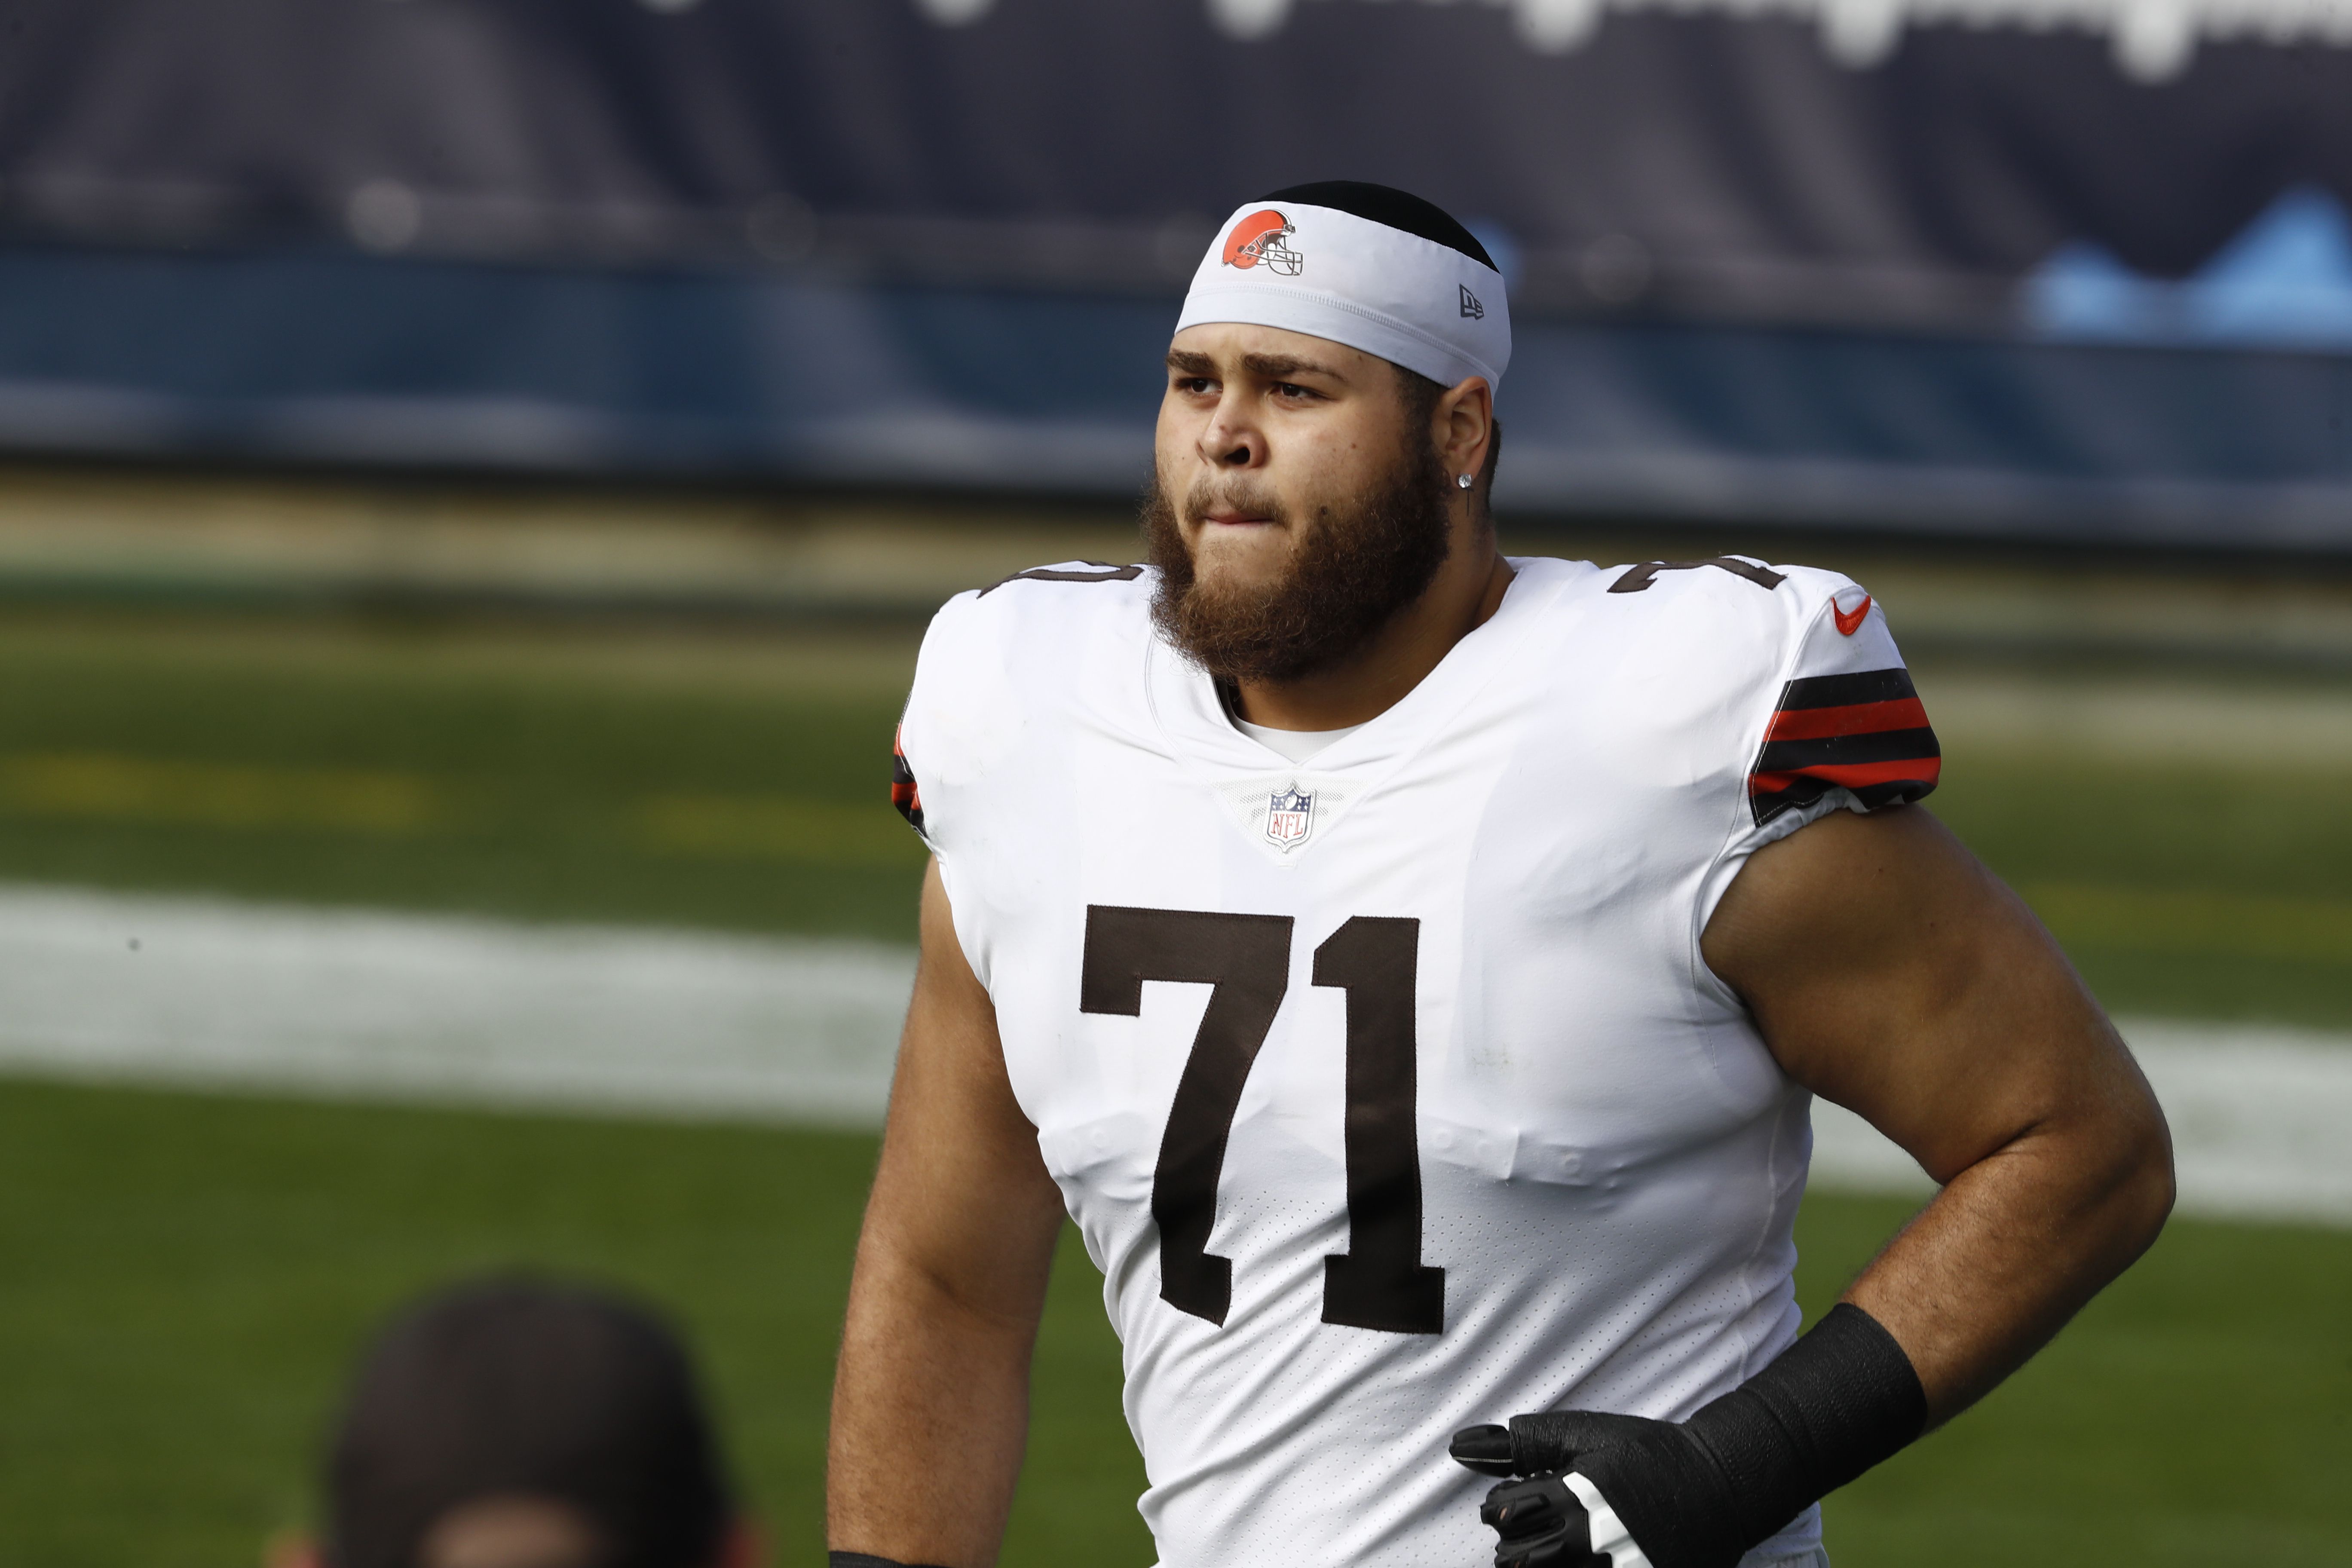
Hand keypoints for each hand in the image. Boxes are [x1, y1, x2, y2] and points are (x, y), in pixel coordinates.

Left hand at [1451, 1411, 1748, 1567]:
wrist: (1718, 1485)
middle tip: (1533, 1533)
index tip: (1515, 1503)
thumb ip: (1520, 1445)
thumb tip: (1459, 1446)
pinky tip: (1577, 1563)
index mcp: (1573, 1496)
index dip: (1499, 1508)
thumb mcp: (1584, 1435)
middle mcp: (1590, 1540)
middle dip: (1514, 1547)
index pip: (1502, 1514)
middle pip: (1516, 1562)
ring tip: (1556, 1553)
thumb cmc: (1647, 1454)